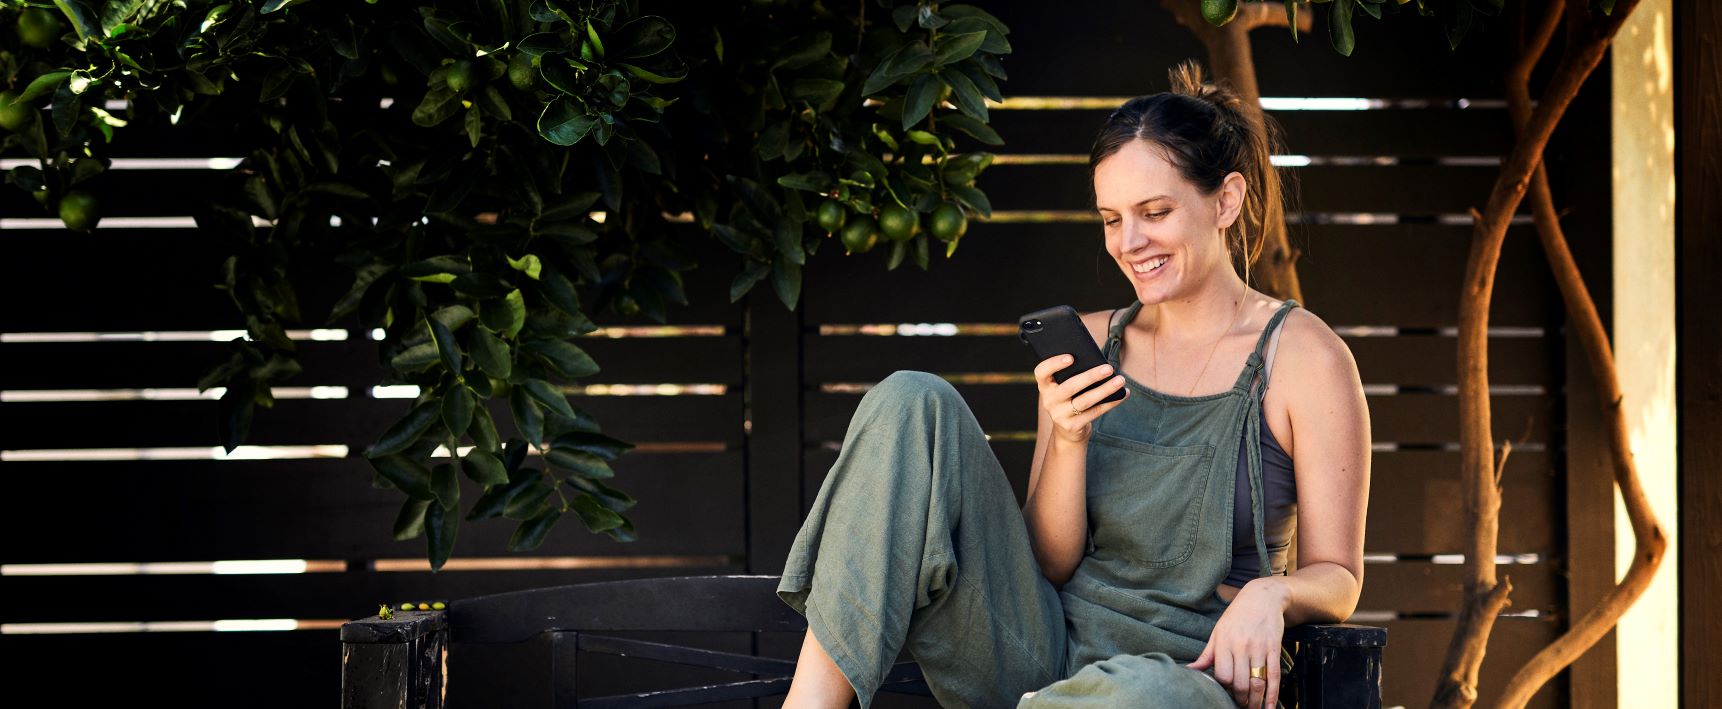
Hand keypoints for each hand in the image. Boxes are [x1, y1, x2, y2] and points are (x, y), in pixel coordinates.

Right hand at [1033, 355, 1127, 442]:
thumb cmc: (1070, 399)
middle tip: (1108, 368)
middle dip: (1090, 376)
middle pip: (1070, 387)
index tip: (1071, 357)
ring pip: (1085, 400)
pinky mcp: (1072, 426)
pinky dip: (1111, 403)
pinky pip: (1095, 412)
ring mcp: (1060, 415)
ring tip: (1120, 380)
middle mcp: (1049, 401)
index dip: (1054, 363)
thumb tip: (1098, 362)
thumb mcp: (1065, 387)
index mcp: (1045, 386)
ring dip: (1105, 389)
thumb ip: (1073, 375)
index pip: (1041, 372)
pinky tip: (1122, 394)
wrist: (1068, 431)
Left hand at [1187, 579, 1288, 707]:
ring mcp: (1259, 648)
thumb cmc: (1236, 616)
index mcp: (1223, 643)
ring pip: (1257, 682)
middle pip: (1240, 682)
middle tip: (1241, 707)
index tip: (1225, 695)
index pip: (1222, 675)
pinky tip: (1270, 706)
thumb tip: (1189, 671)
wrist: (1263, 597)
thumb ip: (1206, 655)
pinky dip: (1272, 694)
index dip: (1224, 689)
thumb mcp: (1217, 632)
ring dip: (1255, 701)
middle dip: (1240, 700)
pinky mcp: (1274, 648)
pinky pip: (1274, 676)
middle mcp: (1241, 646)